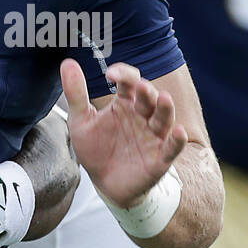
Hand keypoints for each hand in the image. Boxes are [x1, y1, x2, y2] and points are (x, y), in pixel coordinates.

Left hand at [61, 59, 186, 207]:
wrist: (104, 184)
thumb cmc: (96, 150)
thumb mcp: (81, 121)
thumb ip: (76, 93)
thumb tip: (67, 63)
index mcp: (124, 103)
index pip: (129, 82)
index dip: (123, 74)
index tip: (110, 74)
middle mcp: (142, 116)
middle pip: (149, 98)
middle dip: (146, 91)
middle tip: (140, 86)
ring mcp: (152, 136)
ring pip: (164, 118)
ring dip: (165, 108)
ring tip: (164, 98)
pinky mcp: (159, 158)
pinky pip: (172, 147)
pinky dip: (177, 140)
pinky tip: (180, 132)